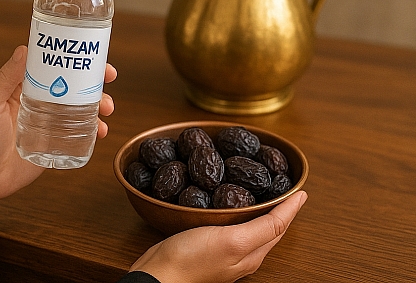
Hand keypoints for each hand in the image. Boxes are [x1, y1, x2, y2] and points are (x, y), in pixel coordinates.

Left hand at [0, 45, 116, 213]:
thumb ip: (6, 78)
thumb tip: (23, 49)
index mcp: (24, 88)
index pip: (53, 66)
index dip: (73, 59)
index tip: (91, 54)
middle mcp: (40, 102)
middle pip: (73, 85)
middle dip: (94, 80)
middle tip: (108, 77)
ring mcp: (49, 124)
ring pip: (81, 108)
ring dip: (98, 104)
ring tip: (107, 109)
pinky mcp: (55, 144)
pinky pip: (79, 134)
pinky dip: (94, 130)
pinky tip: (101, 130)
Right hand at [129, 191, 307, 282]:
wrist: (160, 274)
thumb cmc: (193, 259)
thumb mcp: (235, 240)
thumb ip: (266, 227)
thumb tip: (296, 204)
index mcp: (254, 253)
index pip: (280, 225)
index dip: (290, 205)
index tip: (299, 187)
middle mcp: (243, 254)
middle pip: (268, 226)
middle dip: (278, 206)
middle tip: (283, 185)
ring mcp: (225, 251)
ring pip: (250, 226)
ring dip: (258, 209)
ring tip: (260, 190)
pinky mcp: (207, 246)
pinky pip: (230, 226)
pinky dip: (236, 212)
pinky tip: (227, 204)